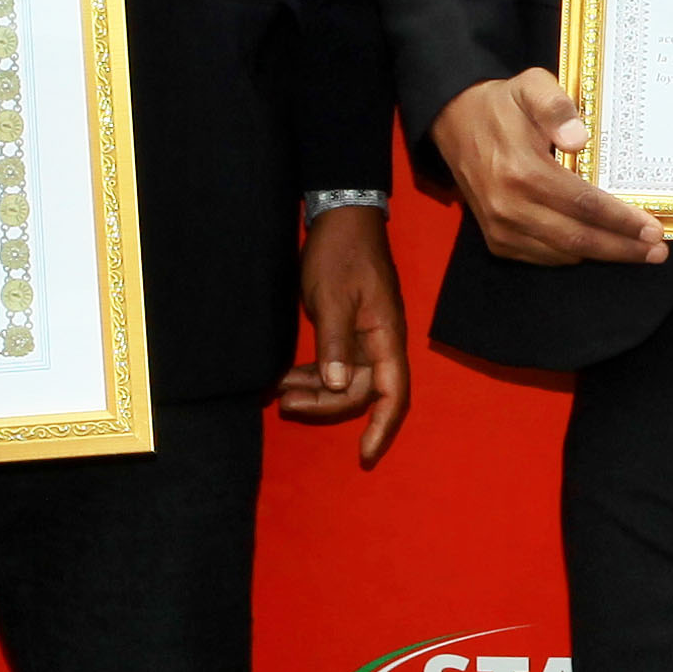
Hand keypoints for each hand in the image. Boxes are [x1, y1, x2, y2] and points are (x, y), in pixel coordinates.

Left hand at [275, 202, 411, 463]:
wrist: (342, 215)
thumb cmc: (341, 253)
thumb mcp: (332, 297)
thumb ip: (335, 343)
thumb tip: (336, 387)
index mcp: (386, 336)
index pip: (393, 394)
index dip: (382, 428)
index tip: (364, 455)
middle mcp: (380, 343)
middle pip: (362, 392)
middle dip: (326, 407)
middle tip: (285, 404)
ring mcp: (365, 337)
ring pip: (344, 381)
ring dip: (315, 392)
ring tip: (279, 392)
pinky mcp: (347, 330)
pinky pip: (334, 364)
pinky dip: (313, 375)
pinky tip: (287, 377)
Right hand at [434, 72, 666, 268]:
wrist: (455, 122)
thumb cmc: (502, 104)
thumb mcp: (531, 86)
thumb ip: (556, 106)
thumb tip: (580, 138)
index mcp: (522, 170)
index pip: (583, 204)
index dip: (621, 219)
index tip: (653, 228)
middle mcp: (509, 206)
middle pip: (577, 238)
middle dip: (621, 248)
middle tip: (657, 252)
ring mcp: (500, 226)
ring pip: (562, 253)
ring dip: (602, 256)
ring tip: (636, 252)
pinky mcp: (496, 239)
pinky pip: (543, 257)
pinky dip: (574, 256)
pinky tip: (599, 248)